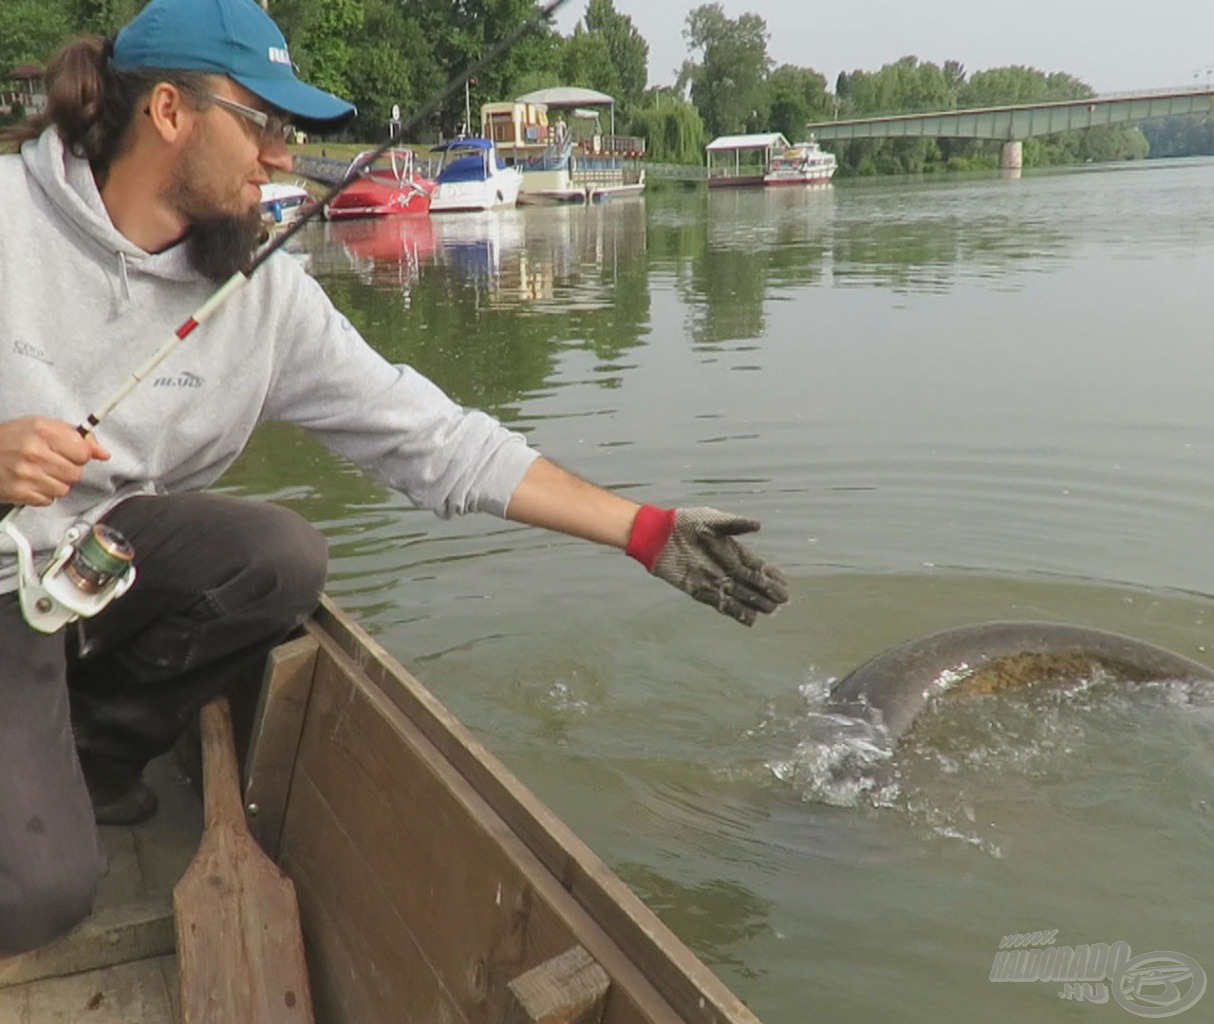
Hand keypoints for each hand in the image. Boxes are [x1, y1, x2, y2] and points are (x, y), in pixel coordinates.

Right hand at [0, 417, 109, 506]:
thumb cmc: (11, 439)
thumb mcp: (43, 426)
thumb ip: (77, 437)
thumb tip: (102, 453)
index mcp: (42, 430)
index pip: (84, 453)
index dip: (79, 454)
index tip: (69, 453)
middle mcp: (34, 452)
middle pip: (76, 474)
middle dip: (67, 470)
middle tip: (50, 463)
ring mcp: (26, 473)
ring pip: (64, 489)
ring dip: (55, 483)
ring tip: (38, 472)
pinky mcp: (19, 492)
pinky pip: (48, 500)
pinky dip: (42, 494)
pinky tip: (30, 482)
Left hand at [627, 505, 789, 625]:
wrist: (658, 534)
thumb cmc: (685, 523)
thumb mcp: (712, 520)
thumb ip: (735, 525)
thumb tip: (759, 525)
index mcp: (732, 550)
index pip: (757, 565)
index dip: (771, 574)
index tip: (785, 583)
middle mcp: (725, 567)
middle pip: (751, 583)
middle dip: (766, 592)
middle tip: (782, 601)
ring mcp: (713, 579)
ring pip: (738, 595)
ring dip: (754, 603)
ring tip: (770, 610)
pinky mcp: (698, 589)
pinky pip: (719, 603)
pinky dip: (734, 611)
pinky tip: (749, 618)